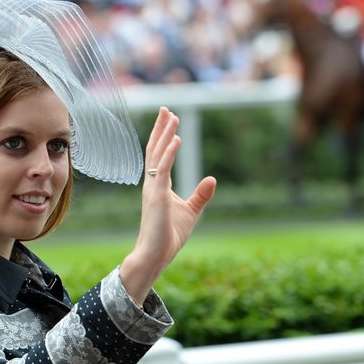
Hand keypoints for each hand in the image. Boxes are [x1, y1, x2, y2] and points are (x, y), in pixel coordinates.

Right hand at [119, 107, 216, 304]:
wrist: (156, 254)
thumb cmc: (169, 236)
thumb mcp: (191, 211)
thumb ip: (200, 195)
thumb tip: (212, 178)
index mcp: (158, 185)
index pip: (159, 155)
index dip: (164, 136)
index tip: (169, 118)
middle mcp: (152, 183)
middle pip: (155, 149)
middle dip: (162, 128)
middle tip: (166, 108)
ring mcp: (153, 189)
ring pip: (157, 155)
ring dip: (165, 135)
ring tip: (172, 116)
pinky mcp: (156, 196)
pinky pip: (162, 170)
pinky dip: (169, 153)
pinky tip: (177, 139)